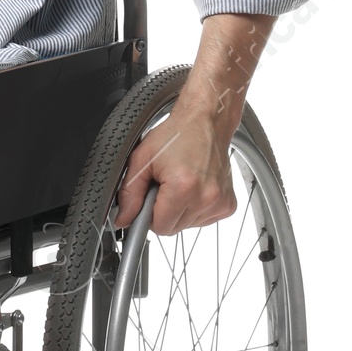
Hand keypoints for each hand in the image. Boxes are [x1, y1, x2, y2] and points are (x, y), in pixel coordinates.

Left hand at [114, 105, 237, 235]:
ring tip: (180, 183)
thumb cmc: (176, 136)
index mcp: (183, 187)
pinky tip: (194, 188)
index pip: (159, 227)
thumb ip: (129, 193)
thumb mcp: (143, 159)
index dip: (149, 214)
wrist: (206, 122)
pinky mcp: (228, 204)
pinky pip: (203, 220)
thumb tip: (123, 220)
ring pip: (188, 225)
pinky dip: (195, 208)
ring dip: (180, 210)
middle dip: (164, 211)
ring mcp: (220, 202)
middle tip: (165, 186)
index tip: (150, 196)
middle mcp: (205, 197)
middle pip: (173, 228)